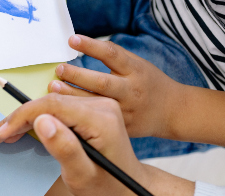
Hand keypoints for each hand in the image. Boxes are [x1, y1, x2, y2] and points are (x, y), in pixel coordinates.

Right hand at [0, 93, 192, 195]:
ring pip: (48, 104)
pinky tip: (18, 132)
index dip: (20, 118)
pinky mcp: (90, 109)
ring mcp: (96, 105)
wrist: (129, 188)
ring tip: (0, 136)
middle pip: (47, 102)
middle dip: (15, 119)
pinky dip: (34, 120)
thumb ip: (64, 148)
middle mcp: (100, 105)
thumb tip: (41, 121)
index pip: (51, 106)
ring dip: (22, 119)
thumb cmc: (107, 186)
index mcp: (100, 119)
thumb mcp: (83, 175)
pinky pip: (56, 108)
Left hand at [48, 34, 184, 138]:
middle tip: (59, 69)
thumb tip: (80, 46)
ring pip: (95, 103)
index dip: (91, 46)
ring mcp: (125, 110)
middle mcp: (131, 90)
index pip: (112, 54)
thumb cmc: (148, 83)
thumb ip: (114, 58)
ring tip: (53, 87)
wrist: (171, 111)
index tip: (72, 40)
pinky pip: (95, 121)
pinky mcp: (120, 127)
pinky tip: (61, 110)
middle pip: (101, 82)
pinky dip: (77, 115)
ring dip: (71, 95)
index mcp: (136, 70)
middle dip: (77, 75)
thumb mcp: (137, 65)